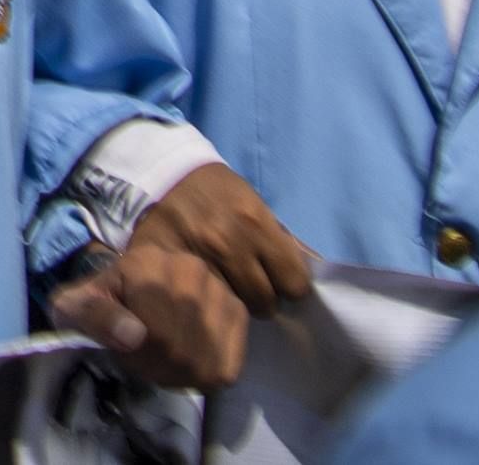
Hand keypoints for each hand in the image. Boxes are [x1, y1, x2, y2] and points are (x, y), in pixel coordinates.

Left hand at [50, 241, 253, 389]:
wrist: (128, 286)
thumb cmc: (98, 302)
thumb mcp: (75, 306)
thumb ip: (95, 317)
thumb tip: (133, 335)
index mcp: (148, 262)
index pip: (155, 335)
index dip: (135, 356)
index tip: (121, 348)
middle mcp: (193, 270)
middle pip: (181, 350)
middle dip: (154, 365)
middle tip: (138, 357)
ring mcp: (221, 291)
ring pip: (204, 361)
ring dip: (177, 372)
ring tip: (158, 356)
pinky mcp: (239, 315)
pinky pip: (225, 366)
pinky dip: (203, 373)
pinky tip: (184, 358)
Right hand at [130, 162, 312, 317]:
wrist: (165, 172)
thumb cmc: (217, 189)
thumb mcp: (255, 205)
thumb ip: (280, 240)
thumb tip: (313, 273)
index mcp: (255, 224)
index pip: (294, 282)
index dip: (290, 285)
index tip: (281, 281)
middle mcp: (229, 244)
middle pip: (265, 301)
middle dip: (264, 298)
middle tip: (254, 288)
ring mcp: (199, 258)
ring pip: (234, 306)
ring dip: (236, 301)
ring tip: (228, 289)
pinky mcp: (172, 266)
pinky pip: (204, 299)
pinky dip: (209, 298)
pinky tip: (207, 288)